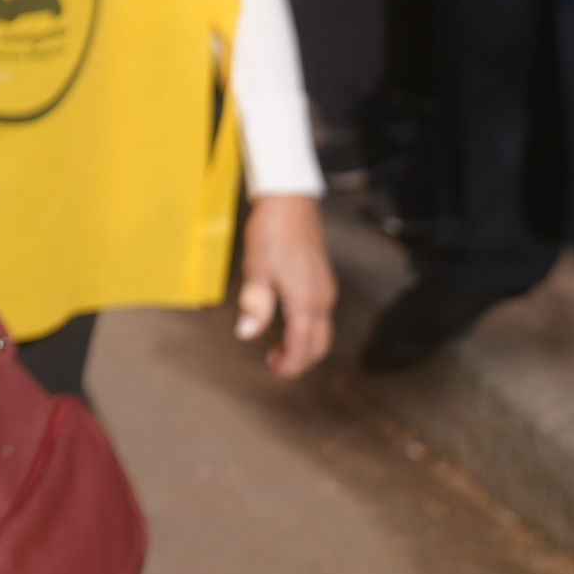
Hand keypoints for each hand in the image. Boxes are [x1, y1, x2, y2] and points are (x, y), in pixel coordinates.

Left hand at [238, 193, 336, 377]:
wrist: (291, 202)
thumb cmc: (272, 232)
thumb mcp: (256, 270)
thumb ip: (255, 305)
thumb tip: (248, 333)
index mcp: (306, 300)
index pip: (303, 345)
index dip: (290, 364)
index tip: (275, 371)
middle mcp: (322, 299)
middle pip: (319, 344)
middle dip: (300, 360)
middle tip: (275, 364)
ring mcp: (326, 289)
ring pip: (322, 331)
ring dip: (304, 345)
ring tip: (278, 348)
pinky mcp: (324, 281)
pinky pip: (321, 316)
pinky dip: (308, 330)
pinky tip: (289, 324)